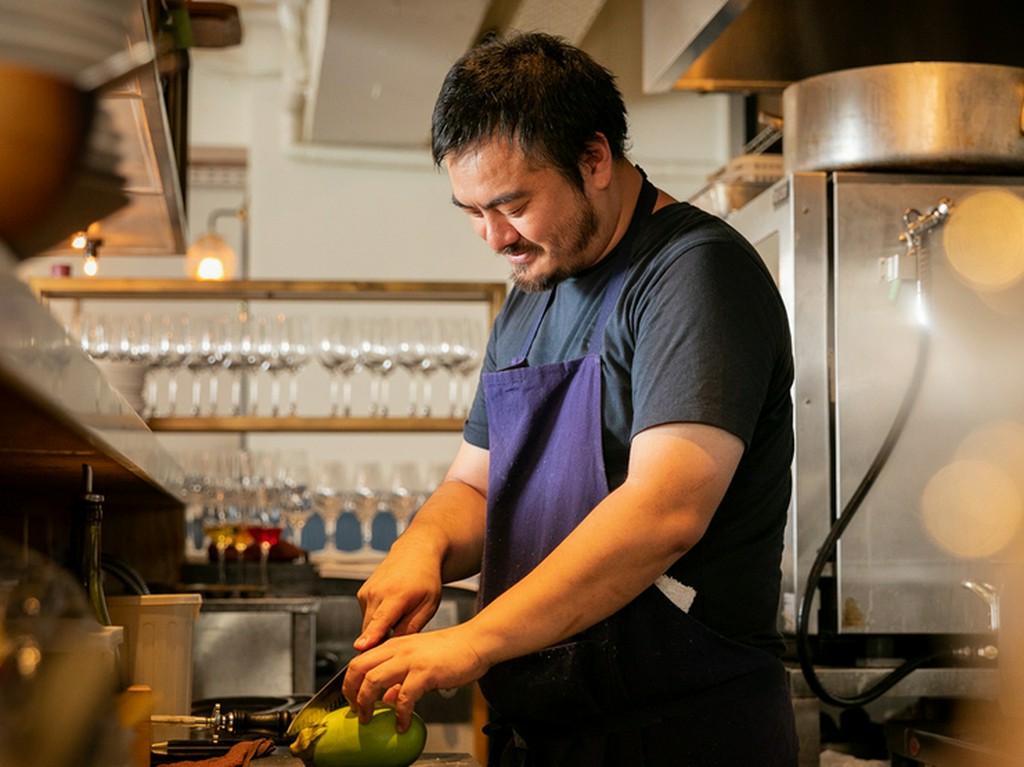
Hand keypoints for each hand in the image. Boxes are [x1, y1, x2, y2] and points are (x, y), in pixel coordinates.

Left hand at [343, 626, 488, 731]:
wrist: (475, 641)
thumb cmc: (451, 650)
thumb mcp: (419, 659)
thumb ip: (400, 676)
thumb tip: (386, 698)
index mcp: (395, 645)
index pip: (360, 660)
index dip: (350, 682)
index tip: (351, 700)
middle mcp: (398, 649)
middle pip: (359, 668)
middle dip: (351, 693)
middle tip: (356, 711)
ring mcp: (410, 659)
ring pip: (373, 680)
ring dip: (367, 703)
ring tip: (370, 719)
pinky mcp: (425, 672)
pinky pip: (404, 697)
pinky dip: (400, 714)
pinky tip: (403, 724)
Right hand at [354, 547, 443, 651]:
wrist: (415, 553)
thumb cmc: (425, 579)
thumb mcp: (428, 606)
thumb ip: (410, 628)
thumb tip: (392, 647)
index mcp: (396, 595)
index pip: (380, 620)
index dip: (370, 636)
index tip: (360, 647)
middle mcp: (377, 592)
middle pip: (371, 628)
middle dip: (382, 640)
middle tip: (401, 634)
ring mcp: (366, 591)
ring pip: (368, 624)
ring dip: (381, 627)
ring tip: (400, 613)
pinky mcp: (361, 594)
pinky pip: (367, 616)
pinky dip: (377, 618)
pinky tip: (392, 607)